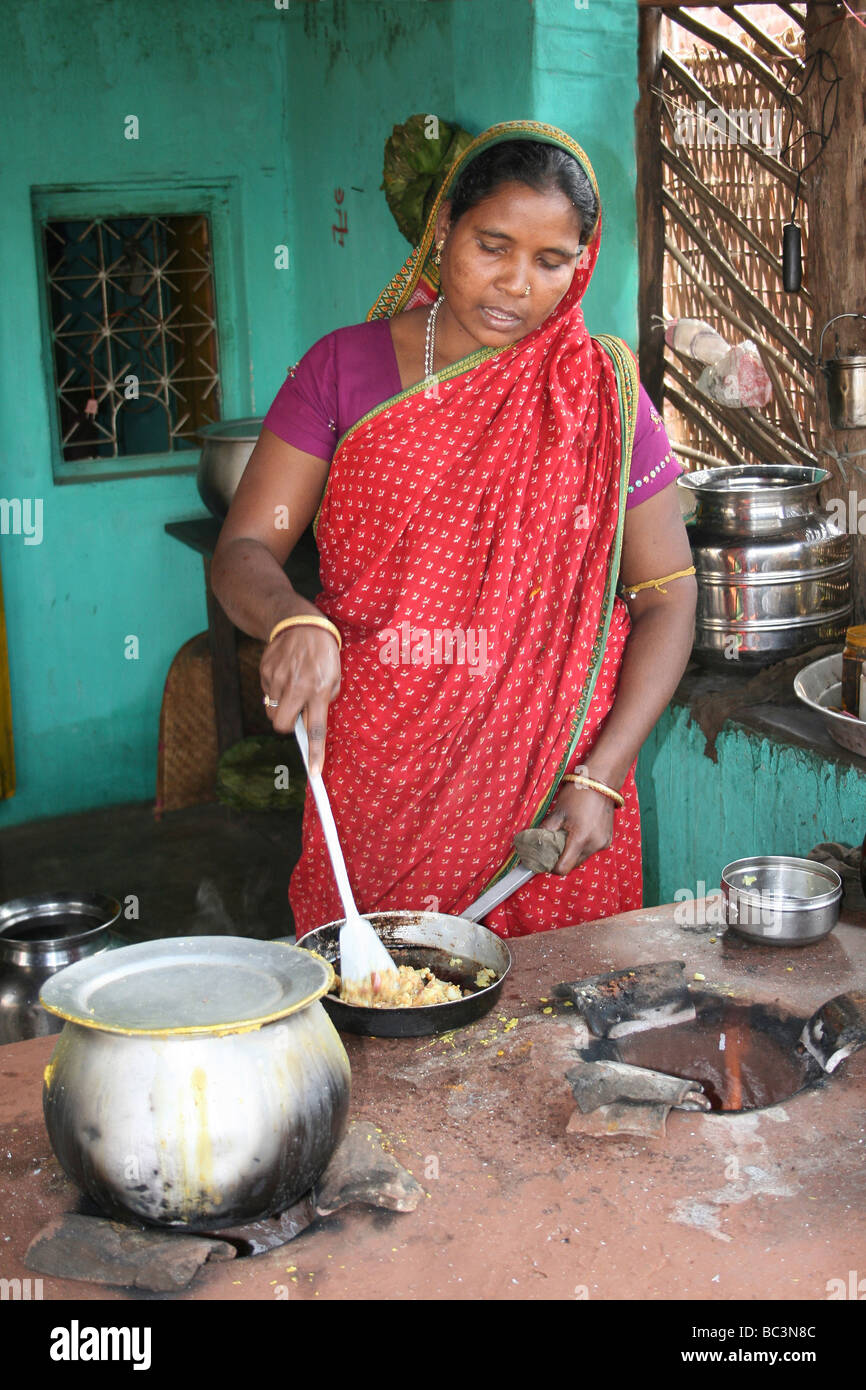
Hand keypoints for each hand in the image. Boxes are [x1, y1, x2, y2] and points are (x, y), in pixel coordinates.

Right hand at [260, 625, 340, 774]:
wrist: (300, 624)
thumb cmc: (323, 654)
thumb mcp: (334, 677)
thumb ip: (324, 701)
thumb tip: (310, 723)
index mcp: (318, 690)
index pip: (316, 729)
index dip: (315, 753)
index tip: (314, 772)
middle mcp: (296, 687)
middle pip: (281, 725)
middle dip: (286, 726)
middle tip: (295, 715)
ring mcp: (278, 679)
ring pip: (271, 710)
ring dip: (281, 706)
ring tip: (292, 688)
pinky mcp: (265, 672)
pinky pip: (267, 694)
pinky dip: (275, 691)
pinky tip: (285, 675)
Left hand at [540, 782, 614, 874]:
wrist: (601, 782)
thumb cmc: (578, 794)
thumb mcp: (557, 813)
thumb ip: (545, 832)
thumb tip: (534, 844)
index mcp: (579, 839)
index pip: (563, 868)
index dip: (552, 866)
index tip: (546, 859)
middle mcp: (594, 845)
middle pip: (573, 865)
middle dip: (562, 858)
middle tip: (554, 843)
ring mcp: (603, 844)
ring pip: (582, 858)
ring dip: (573, 852)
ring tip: (568, 834)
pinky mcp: (608, 841)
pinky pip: (591, 850)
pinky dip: (583, 846)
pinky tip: (580, 831)